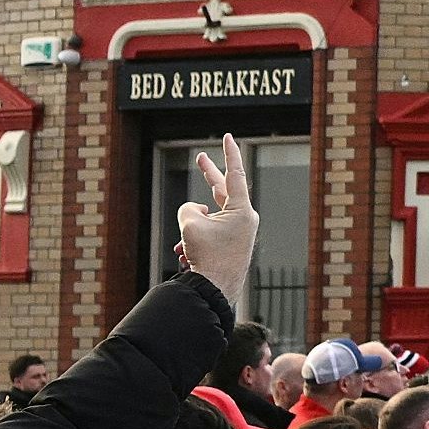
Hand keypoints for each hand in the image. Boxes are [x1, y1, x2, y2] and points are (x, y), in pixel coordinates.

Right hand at [174, 131, 259, 315]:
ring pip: (209, 218)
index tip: (228, 137)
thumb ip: (189, 209)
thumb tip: (197, 210)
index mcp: (241, 210)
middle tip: (201, 158)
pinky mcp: (231, 245)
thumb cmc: (208, 257)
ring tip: (185, 247)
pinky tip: (185, 254)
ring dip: (190, 227)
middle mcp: (244, 219)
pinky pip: (209, 233)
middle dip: (208, 177)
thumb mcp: (190, 225)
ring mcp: (238, 232)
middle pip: (223, 191)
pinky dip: (193, 239)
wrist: (215, 291)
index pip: (235, 174)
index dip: (229, 154)